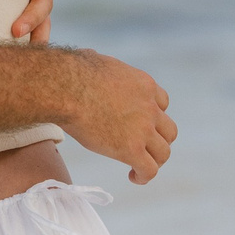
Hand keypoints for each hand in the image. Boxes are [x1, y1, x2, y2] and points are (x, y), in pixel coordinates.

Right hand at [56, 52, 176, 184]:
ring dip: (153, 161)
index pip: (162, 103)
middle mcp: (149, 107)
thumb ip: (101, 67)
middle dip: (157, 140)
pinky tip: (134, 177)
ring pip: (163, 152)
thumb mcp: (96, 60)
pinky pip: (149, 170)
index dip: (152, 116)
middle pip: (169, 130)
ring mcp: (143, 129)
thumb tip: (88, 56)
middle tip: (141, 148)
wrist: (65, 87)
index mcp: (144, 84)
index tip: (138, 124)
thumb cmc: (71, 72)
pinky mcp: (131, 149)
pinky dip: (144, 176)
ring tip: (139, 167)